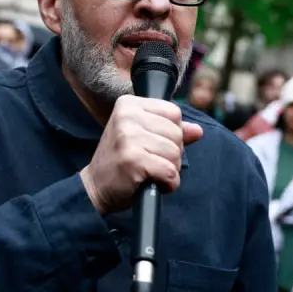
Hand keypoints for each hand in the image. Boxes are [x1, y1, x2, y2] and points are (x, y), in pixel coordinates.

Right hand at [79, 96, 203, 214]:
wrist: (95, 187)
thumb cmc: (120, 161)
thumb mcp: (142, 137)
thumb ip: (170, 130)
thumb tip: (197, 131)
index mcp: (129, 104)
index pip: (174, 112)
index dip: (172, 133)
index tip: (152, 144)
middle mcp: (126, 116)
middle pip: (177, 133)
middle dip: (171, 153)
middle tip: (150, 161)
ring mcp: (128, 137)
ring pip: (175, 153)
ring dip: (169, 169)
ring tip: (150, 172)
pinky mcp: (133, 159)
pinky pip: (170, 172)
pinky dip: (168, 183)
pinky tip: (153, 183)